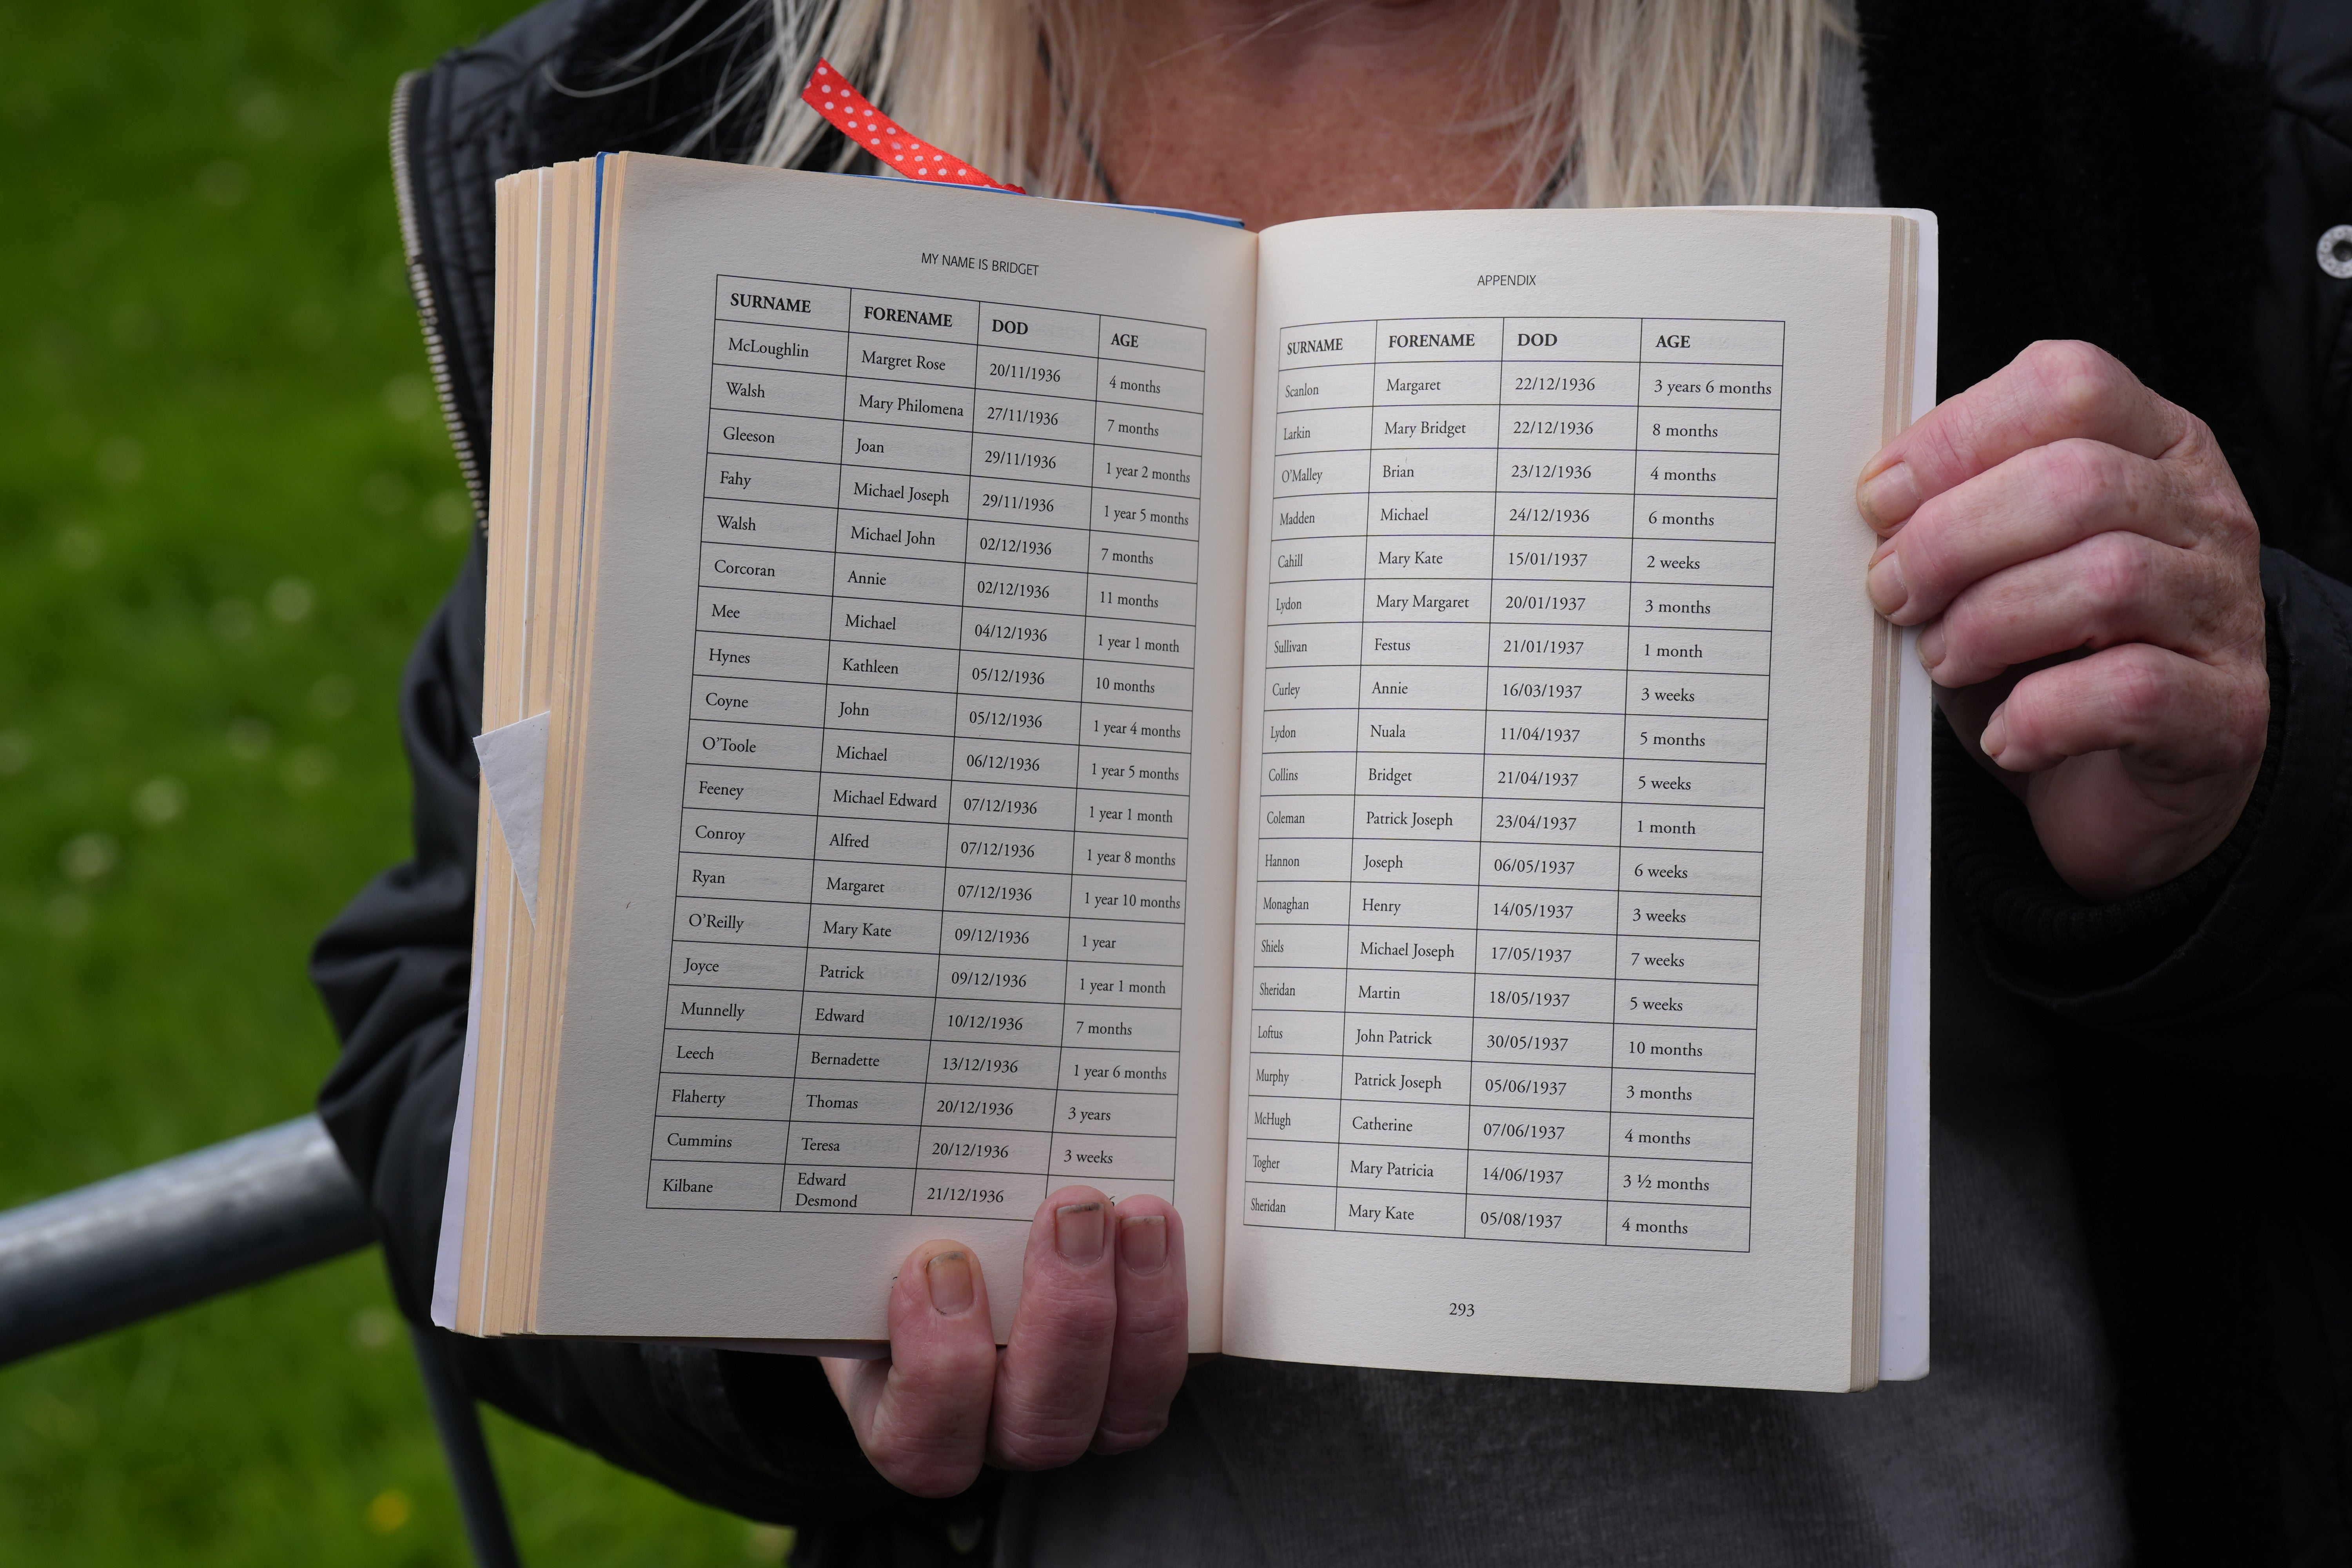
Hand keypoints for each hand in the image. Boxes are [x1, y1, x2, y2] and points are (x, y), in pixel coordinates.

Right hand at [820, 1188, 1185, 1496]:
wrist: (933, 1264)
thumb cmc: (888, 1266)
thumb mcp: (867, 1259)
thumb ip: (882, 1237)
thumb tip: (877, 1155)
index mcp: (910, 1426)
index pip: (921, 1442)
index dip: (936, 1363)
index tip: (937, 1262)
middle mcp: (995, 1438)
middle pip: (1036, 1428)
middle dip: (1064, 1316)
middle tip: (1070, 1211)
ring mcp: (1071, 1421)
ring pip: (1119, 1415)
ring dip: (1137, 1309)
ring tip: (1136, 1215)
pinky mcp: (1128, 1393)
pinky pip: (1158, 1374)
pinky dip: (1165, 1303)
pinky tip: (1157, 1230)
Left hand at [1859, 340, 2268, 899]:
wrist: (2129, 778)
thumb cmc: (2043, 653)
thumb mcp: (1996, 561)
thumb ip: (1954, 515)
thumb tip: (1869, 507)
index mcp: (2150, 447)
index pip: (2067, 386)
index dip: (1956, 436)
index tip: (1879, 500)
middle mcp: (2204, 514)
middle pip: (2077, 482)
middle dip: (1952, 539)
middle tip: (1890, 591)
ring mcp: (2224, 611)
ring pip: (2108, 580)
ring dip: (1989, 623)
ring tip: (1940, 659)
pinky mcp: (2226, 711)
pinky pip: (2131, 693)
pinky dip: (2044, 715)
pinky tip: (2006, 734)